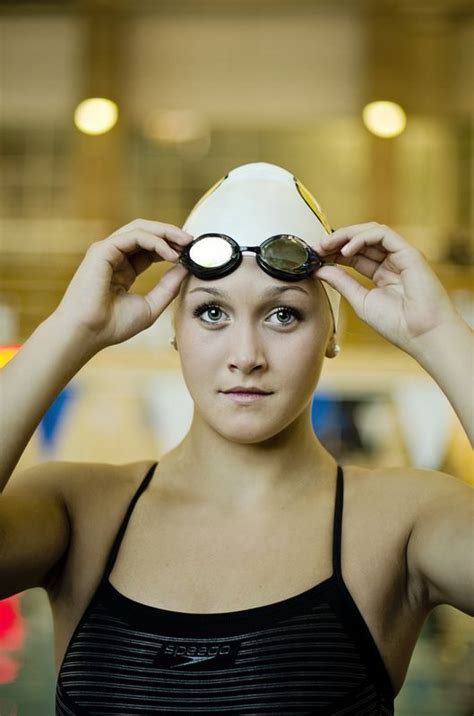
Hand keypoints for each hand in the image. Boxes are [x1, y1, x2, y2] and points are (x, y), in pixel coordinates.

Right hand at [54, 218, 192, 351]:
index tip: (192, 253)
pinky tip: (171, 255)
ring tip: (185, 243)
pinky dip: (155, 242)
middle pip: (146, 233)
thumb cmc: (113, 325)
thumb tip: (186, 268)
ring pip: (140, 229)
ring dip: (166, 232)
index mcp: (123, 269)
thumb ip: (168, 287)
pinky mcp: (102, 250)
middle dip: (171, 234)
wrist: (89, 334)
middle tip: (192, 241)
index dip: (171, 246)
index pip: (150, 248)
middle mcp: (114, 256)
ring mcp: (106, 251)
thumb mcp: (152, 305)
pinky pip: (134, 236)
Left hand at [314, 222, 458, 354]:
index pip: (354, 256)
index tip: (314, 257)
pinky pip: (383, 234)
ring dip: (346, 235)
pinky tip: (346, 250)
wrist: (422, 334)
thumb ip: (341, 282)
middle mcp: (392, 262)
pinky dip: (362, 238)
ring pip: (371, 232)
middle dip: (336, 241)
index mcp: (382, 274)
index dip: (333, 253)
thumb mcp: (360, 300)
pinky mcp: (409, 252)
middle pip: (361, 241)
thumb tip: (319, 270)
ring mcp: (401, 256)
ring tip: (327, 245)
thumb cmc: (397, 324)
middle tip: (316, 247)